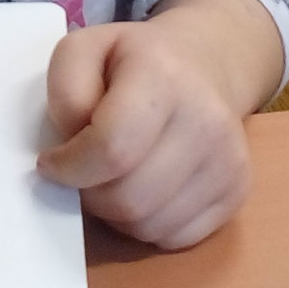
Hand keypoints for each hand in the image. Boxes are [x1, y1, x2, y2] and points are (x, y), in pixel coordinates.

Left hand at [39, 16, 251, 249]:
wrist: (202, 65)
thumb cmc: (131, 61)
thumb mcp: (83, 49)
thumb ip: (65, 90)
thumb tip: (72, 146)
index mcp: (163, 77)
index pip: (112, 148)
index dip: (70, 167)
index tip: (51, 163)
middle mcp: (206, 120)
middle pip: (129, 198)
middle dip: (90, 194)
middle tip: (83, 173)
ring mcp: (228, 161)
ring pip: (149, 226)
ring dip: (116, 213)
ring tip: (113, 178)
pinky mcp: (237, 192)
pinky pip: (175, 237)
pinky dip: (146, 225)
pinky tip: (143, 189)